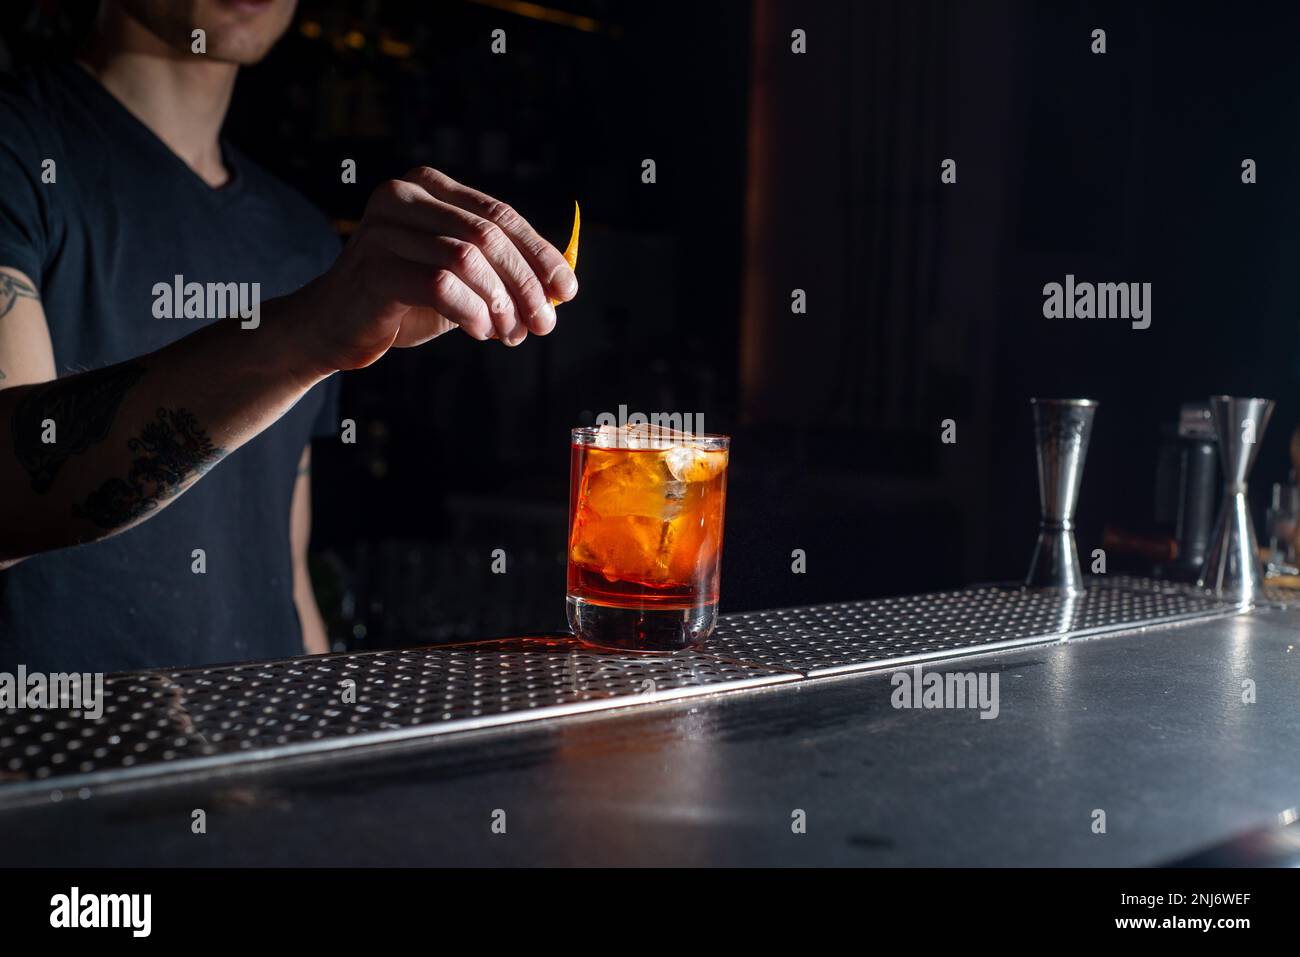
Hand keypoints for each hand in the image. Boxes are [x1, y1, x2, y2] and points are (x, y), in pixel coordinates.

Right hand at [289, 167, 578, 373]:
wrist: (333, 326)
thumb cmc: (402, 299)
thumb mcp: (459, 280)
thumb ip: (501, 273)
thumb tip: (559, 289)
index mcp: (428, 186)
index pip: (500, 214)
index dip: (540, 253)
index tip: (567, 290)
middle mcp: (403, 196)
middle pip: (488, 235)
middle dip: (525, 284)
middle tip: (544, 324)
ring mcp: (383, 229)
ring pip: (467, 259)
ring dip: (501, 303)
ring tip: (509, 334)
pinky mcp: (374, 267)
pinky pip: (441, 286)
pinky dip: (472, 312)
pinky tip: (481, 332)